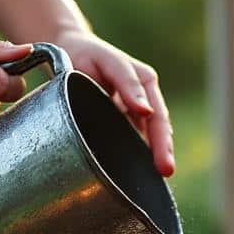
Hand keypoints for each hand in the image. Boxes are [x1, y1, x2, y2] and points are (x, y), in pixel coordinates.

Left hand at [53, 29, 174, 176]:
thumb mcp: (107, 61)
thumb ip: (126, 82)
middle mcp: (143, 100)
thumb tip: (146, 111)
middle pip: (158, 131)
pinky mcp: (118, 122)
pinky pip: (129, 141)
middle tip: (165, 174)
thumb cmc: (86, 54)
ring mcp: (131, 113)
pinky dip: (134, 156)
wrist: (67, 50)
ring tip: (153, 182)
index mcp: (145, 83)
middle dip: (163, 154)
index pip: (158, 117)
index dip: (162, 141)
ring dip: (150, 158)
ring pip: (145, 139)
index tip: (163, 163)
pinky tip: (134, 173)